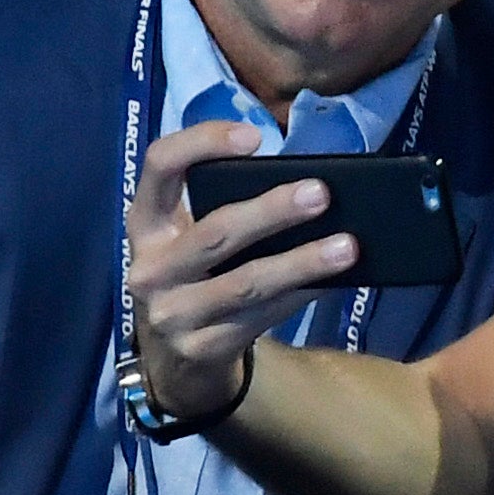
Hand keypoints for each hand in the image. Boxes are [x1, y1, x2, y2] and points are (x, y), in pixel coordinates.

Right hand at [125, 121, 356, 419]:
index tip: (255, 136)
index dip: (202, 142)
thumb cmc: (198, 271)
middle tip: (321, 193)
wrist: (175, 358)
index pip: (160, 164)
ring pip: (246, 282)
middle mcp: (150, 268)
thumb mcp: (192, 235)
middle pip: (215, 232)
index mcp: (146, 222)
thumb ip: (227, 204)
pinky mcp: (202, 349)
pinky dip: (301, 294)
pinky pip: (262, 316)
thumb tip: (306, 185)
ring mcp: (172, 314)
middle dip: (271, 211)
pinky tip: (332, 280)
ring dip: (302, 262)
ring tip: (347, 246)